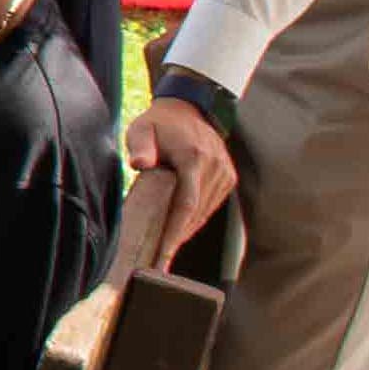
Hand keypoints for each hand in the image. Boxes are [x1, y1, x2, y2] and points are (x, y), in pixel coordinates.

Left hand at [122, 98, 236, 265]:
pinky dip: (196, 219)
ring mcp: (224, 172)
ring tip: (166, 250)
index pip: (186, 204)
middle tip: (157, 260)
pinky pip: (211, 205)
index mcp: (194, 157)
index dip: (175, 233)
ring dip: (186, 231)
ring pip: (205, 212)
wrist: (188, 109)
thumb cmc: (160, 123)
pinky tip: (180, 231)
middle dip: (176, 238)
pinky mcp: (228, 176)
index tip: (164, 255)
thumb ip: (141, 146)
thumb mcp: (142, 129)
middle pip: (195, 213)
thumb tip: (140, 164)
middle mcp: (214, 166)